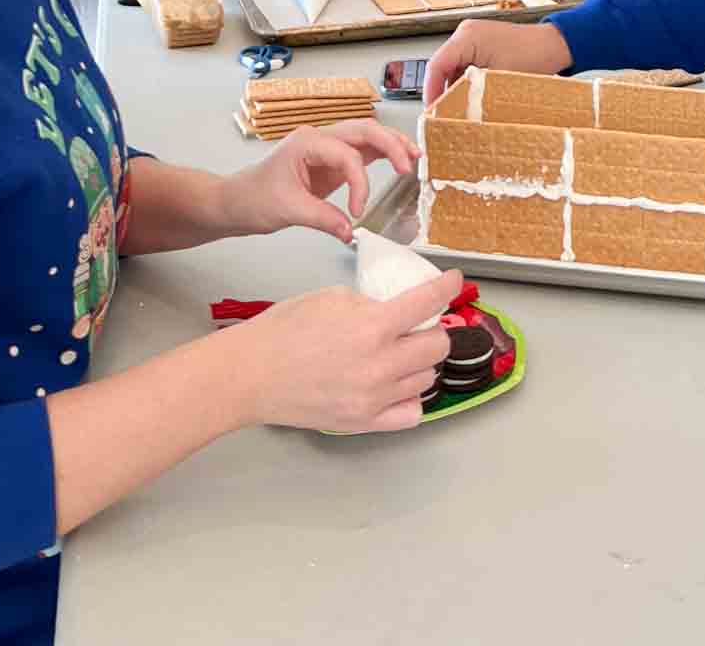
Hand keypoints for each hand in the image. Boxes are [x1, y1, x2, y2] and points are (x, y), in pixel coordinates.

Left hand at [221, 119, 419, 245]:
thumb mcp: (288, 210)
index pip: (347, 155)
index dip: (358, 184)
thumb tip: (349, 231)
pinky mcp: (330, 160)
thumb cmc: (254, 198)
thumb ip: (323, 219)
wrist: (236, 201)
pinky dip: (382, 154)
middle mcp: (318, 138)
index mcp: (306, 142)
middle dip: (390, 144)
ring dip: (391, 144)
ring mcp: (325, 147)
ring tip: (414, 156)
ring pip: (366, 135)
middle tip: (409, 164)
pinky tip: (399, 160)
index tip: (357, 212)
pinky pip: (361, 151)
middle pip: (363, 130)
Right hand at [240, 271, 463, 432]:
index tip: (453, 282)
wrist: (251, 374)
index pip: (428, 303)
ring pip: (426, 378)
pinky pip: (410, 413)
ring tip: (400, 352)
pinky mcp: (363, 422)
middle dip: (434, 327)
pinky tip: (395, 383)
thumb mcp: (333, 297)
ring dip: (420, 362)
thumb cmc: (284, 330)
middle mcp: (379, 365)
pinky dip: (410, 396)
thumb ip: (372, 303)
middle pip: (437, 346)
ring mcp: (373, 398)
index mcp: (372, 327)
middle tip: (419, 323)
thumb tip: (396, 308)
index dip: (447, 287)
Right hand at [423, 18, 571, 105]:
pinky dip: (465, 81)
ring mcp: (473, 36)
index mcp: (467, 37)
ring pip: (452, 66)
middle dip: (442, 91)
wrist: (554, 45)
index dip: (431, 90)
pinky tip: (470, 96)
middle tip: (441, 114)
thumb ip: (473, 96)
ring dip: (454, 87)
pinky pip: (464, 64)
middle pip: (442, 65)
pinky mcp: (481, 43)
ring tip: (456, 108)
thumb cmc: (534, 57)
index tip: (431, 110)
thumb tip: (457, 114)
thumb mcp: (498, 82)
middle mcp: (466, 32)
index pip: (436, 65)